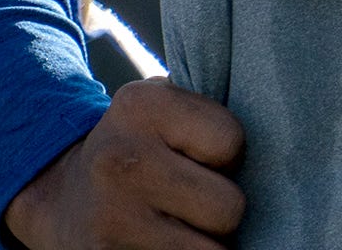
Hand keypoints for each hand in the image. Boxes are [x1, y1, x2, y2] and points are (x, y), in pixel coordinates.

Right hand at [2, 80, 245, 249]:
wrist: (61, 197)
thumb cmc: (138, 152)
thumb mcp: (161, 111)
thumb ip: (205, 116)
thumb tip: (280, 154)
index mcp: (138, 106)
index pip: (231, 140)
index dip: (226, 156)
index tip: (201, 157)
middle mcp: (120, 161)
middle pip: (228, 207)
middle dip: (220, 211)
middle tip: (193, 202)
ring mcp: (111, 219)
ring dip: (205, 245)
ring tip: (179, 227)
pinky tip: (162, 244)